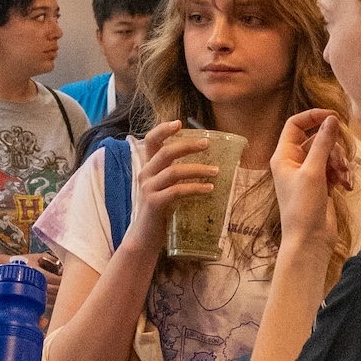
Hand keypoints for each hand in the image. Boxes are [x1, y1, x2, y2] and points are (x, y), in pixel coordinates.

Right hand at [132, 120, 224, 245]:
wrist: (145, 238)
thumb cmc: (160, 212)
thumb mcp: (166, 188)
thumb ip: (176, 175)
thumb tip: (206, 165)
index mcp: (149, 168)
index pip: (151, 141)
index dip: (163, 130)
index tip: (179, 122)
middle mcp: (145, 175)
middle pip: (165, 152)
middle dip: (188, 145)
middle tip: (207, 143)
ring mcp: (148, 189)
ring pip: (174, 171)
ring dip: (197, 169)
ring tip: (216, 171)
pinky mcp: (153, 203)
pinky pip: (177, 191)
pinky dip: (195, 188)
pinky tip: (209, 188)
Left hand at [270, 110, 342, 256]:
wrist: (309, 241)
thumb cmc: (303, 207)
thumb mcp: (314, 172)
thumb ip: (323, 143)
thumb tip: (331, 119)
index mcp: (284, 155)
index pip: (295, 124)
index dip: (313, 117)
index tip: (334, 117)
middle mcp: (294, 162)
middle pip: (317, 139)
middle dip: (333, 148)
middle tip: (340, 164)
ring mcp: (309, 174)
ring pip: (329, 154)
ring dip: (341, 163)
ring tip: (344, 178)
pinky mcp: (322, 185)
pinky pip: (335, 169)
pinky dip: (343, 174)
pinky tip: (347, 186)